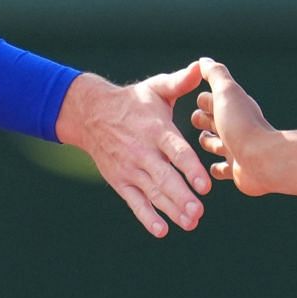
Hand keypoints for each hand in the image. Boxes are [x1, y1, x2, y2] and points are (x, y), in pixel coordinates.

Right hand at [55, 63, 210, 237]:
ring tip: (190, 223)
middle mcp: (143, 152)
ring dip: (171, 210)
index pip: (176, 151)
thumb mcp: (156, 88)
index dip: (190, 168)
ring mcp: (130, 169)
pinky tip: (161, 230)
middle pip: (164, 178)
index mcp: (156, 129)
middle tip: (199, 212)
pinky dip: (146, 217)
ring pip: (153, 193)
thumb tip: (202, 66)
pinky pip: (134, 202)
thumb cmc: (133, 101)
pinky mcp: (120, 181)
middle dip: (182, 196)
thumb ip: (181, 82)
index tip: (205, 185)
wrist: (91, 114)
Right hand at [190, 58, 279, 196]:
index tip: (196, 101)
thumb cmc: (242, 124)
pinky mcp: (236, 169)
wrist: (262, 159)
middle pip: (213, 121)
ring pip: (216, 144)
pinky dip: (216, 168)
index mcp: (231, 108)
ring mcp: (235, 149)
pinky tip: (210, 169)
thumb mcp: (225, 92)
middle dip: (203, 120)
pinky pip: (222, 169)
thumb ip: (215, 74)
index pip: (211, 101)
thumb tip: (204, 60)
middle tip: (196, 119)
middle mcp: (235, 127)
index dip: (203, 100)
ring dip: (208, 142)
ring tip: (203, 140)